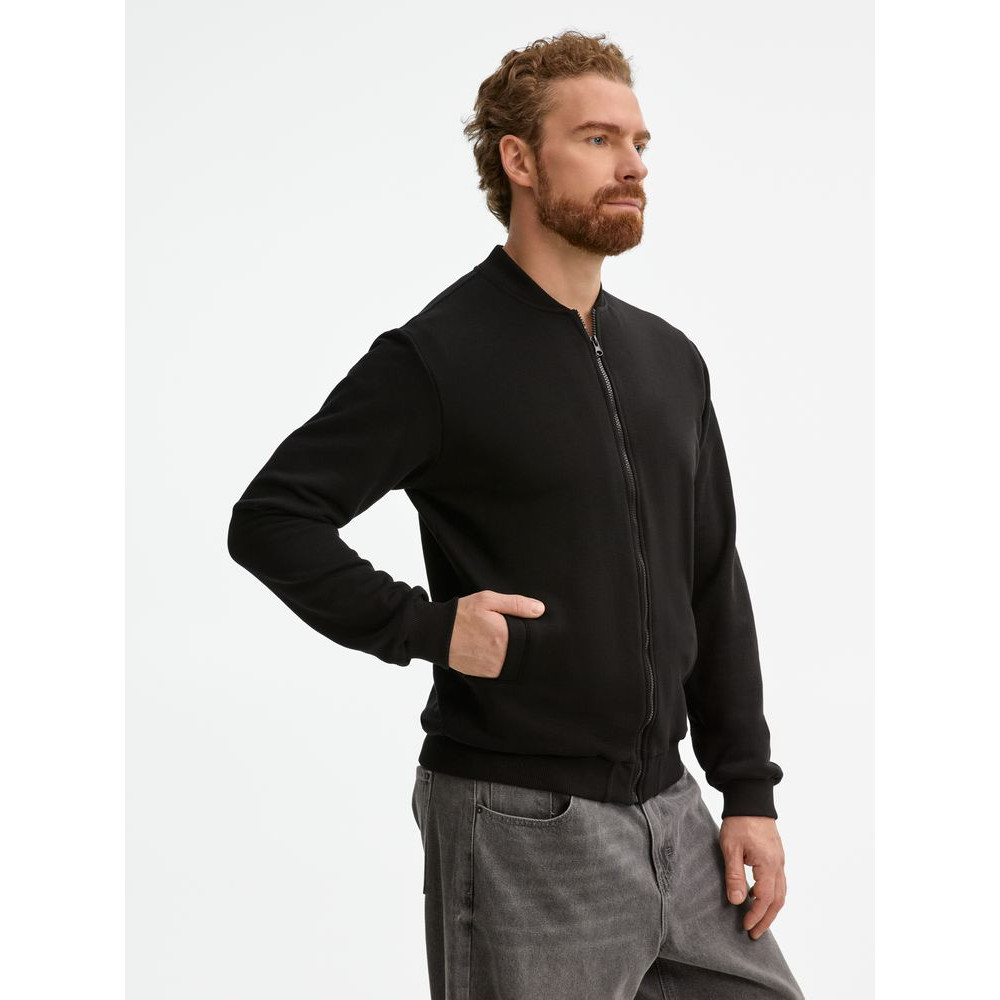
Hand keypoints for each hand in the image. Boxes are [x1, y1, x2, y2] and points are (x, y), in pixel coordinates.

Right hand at [447, 590, 544, 677]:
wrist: (436, 633)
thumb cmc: (462, 613)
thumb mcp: (488, 600)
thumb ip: (516, 604)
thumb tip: (540, 609)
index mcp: (504, 635)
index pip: (531, 638)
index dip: (532, 634)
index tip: (529, 628)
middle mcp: (501, 655)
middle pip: (523, 653)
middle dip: (522, 646)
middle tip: (514, 635)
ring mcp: (492, 667)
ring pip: (513, 664)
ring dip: (513, 656)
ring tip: (504, 644)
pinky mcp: (483, 675)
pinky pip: (501, 672)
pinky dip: (502, 664)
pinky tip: (495, 652)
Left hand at [719, 815, 786, 940]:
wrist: (751, 800)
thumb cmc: (739, 822)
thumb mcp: (731, 848)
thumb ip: (735, 875)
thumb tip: (737, 901)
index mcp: (768, 864)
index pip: (764, 899)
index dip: (755, 915)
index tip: (745, 927)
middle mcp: (778, 865)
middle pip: (777, 900)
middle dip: (766, 919)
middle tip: (754, 933)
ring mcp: (780, 861)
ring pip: (780, 892)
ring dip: (770, 909)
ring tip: (758, 921)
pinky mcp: (776, 856)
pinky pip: (779, 882)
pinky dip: (771, 895)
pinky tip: (757, 897)